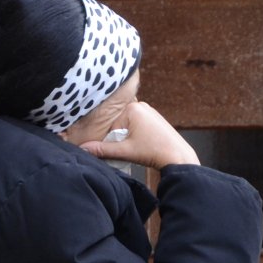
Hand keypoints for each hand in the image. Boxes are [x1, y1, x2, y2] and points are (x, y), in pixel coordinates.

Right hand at [79, 101, 198, 169]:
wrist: (178, 157)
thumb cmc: (154, 151)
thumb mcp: (125, 151)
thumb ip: (103, 149)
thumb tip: (83, 149)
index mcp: (132, 109)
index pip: (111, 126)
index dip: (113, 141)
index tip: (124, 150)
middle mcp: (140, 105)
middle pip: (119, 125)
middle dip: (121, 139)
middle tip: (134, 149)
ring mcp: (149, 111)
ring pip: (128, 127)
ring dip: (129, 138)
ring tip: (141, 147)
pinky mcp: (154, 118)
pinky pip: (137, 126)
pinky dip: (136, 136)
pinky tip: (145, 144)